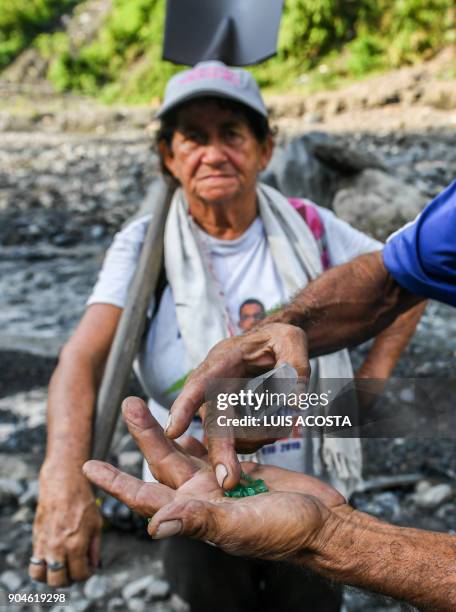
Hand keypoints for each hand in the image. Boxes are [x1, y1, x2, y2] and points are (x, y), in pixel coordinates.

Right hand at [29, 462, 101, 586]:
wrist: (63, 483)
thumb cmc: (83, 502)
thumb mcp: (96, 523)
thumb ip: (95, 548)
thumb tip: (95, 566)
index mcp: (76, 544)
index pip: (79, 575)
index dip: (86, 574)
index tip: (89, 567)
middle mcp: (58, 547)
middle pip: (58, 581)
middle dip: (69, 579)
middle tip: (76, 568)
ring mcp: (44, 544)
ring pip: (41, 576)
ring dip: (51, 575)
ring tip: (62, 566)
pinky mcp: (36, 538)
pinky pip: (34, 562)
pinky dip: (43, 565)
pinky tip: (54, 555)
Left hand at [83, 397, 344, 561]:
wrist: (323, 522)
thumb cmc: (286, 530)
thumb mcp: (241, 526)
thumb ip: (200, 522)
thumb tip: (152, 526)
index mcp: (196, 513)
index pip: (146, 498)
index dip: (116, 483)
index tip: (89, 466)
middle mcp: (202, 498)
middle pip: (162, 462)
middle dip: (143, 433)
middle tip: (128, 402)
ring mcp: (221, 482)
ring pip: (184, 450)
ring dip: (163, 429)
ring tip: (145, 404)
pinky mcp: (241, 467)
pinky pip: (211, 448)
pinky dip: (197, 433)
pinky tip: (186, 420)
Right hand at [166, 322, 309, 488]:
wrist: (272, 345)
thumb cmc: (277, 339)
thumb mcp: (291, 339)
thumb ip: (295, 364)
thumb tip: (294, 401)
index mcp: (223, 360)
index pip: (201, 383)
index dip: (185, 406)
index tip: (173, 430)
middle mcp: (214, 385)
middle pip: (213, 422)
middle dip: (219, 451)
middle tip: (228, 481)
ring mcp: (220, 404)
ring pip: (234, 435)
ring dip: (259, 437)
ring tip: (284, 417)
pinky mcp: (230, 419)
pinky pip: (244, 439)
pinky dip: (263, 437)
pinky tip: (278, 422)